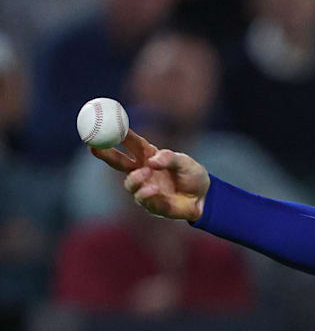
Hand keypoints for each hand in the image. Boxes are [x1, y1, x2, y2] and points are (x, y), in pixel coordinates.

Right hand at [90, 130, 209, 222]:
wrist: (205, 198)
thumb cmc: (193, 175)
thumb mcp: (185, 162)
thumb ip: (170, 158)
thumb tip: (152, 161)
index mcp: (149, 156)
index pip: (131, 143)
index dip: (118, 134)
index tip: (105, 125)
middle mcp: (143, 171)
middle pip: (118, 162)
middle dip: (104, 154)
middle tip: (93, 147)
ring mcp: (145, 188)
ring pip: (129, 183)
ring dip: (135, 178)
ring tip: (146, 173)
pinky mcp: (151, 204)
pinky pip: (144, 199)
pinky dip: (146, 193)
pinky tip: (155, 189)